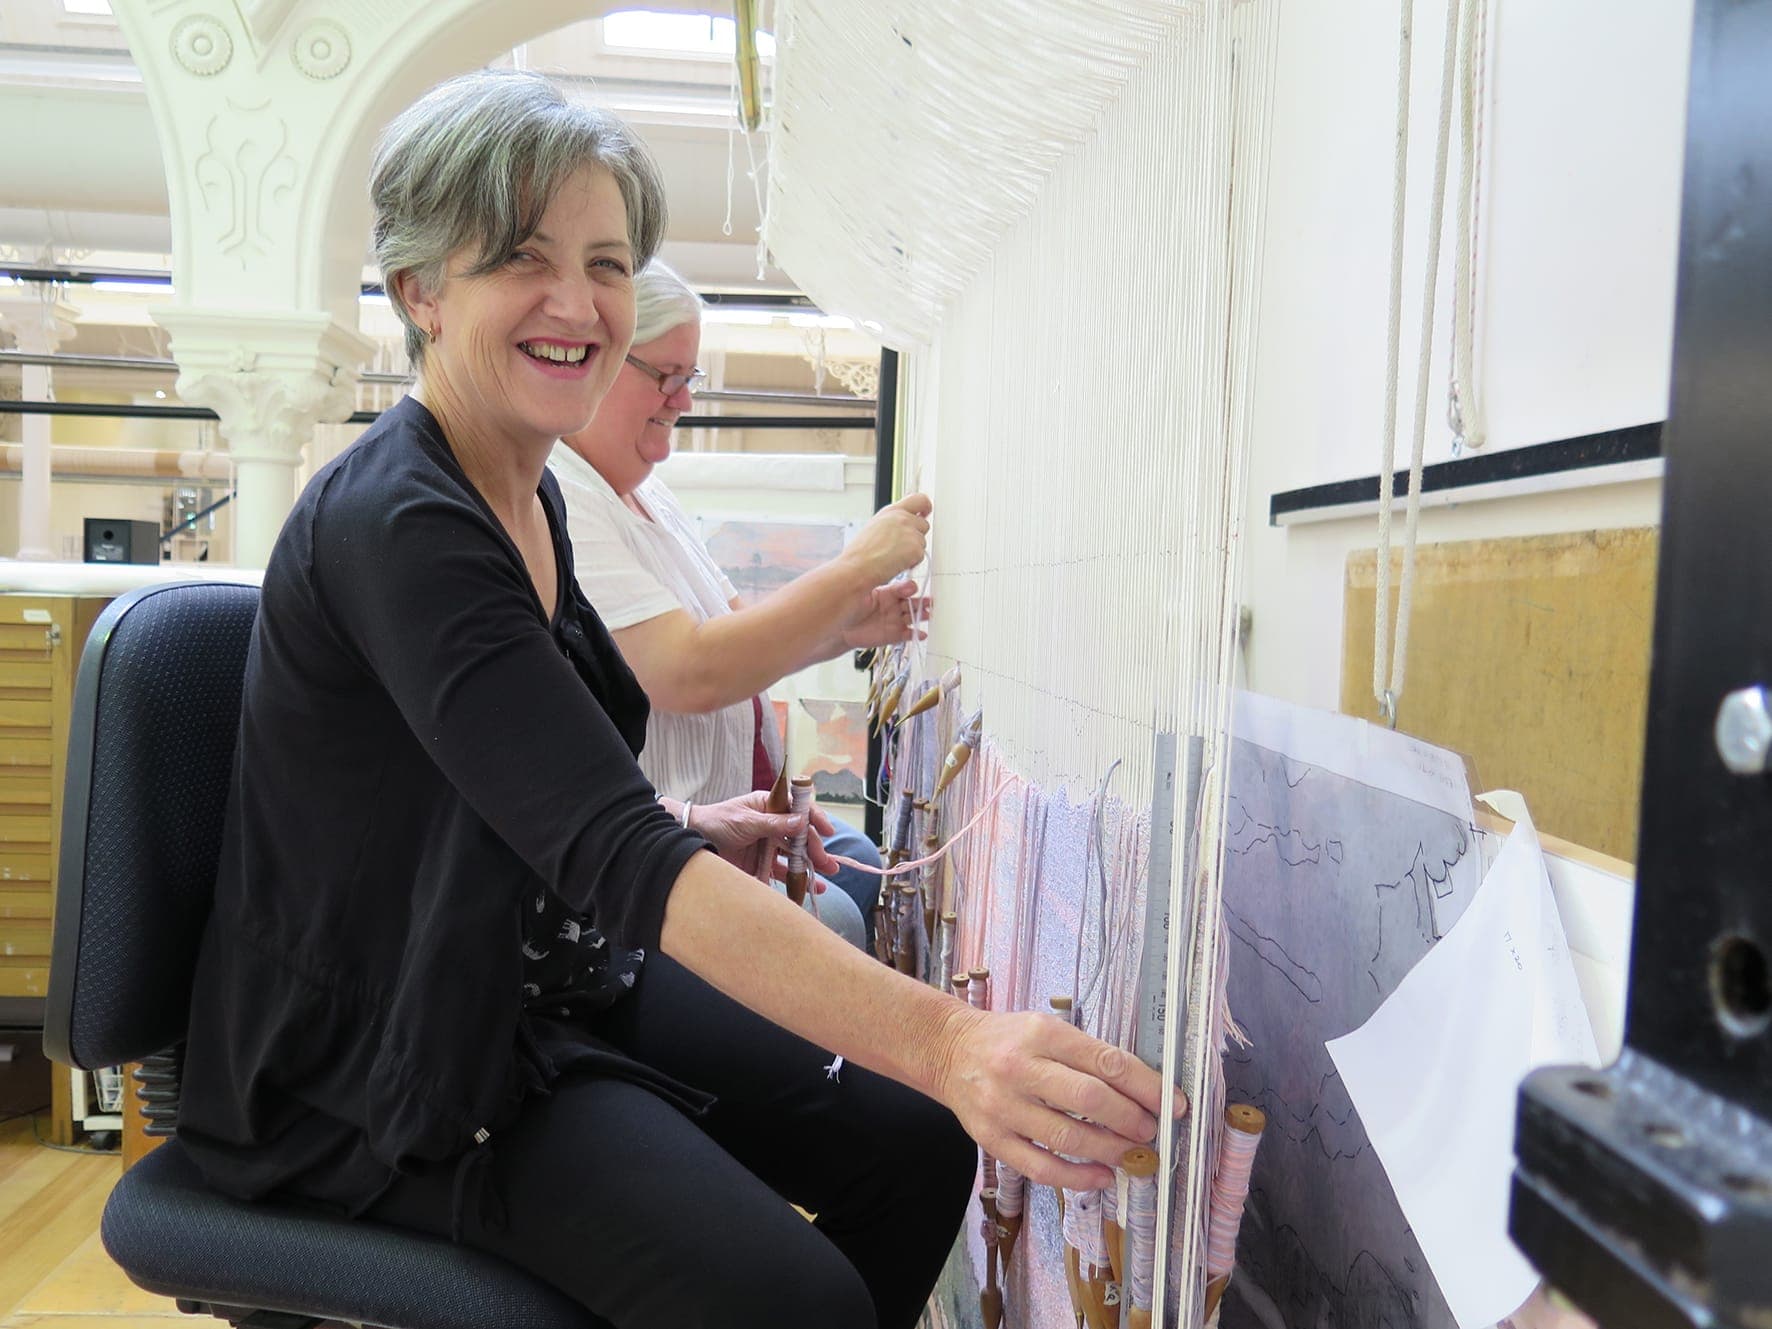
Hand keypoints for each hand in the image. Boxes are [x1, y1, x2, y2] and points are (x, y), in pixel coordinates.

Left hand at [690, 791, 839, 882]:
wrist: (691, 841)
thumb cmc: (716, 821)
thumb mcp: (745, 820)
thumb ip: (773, 823)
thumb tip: (802, 822)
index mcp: (770, 806)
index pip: (799, 809)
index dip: (815, 819)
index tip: (828, 831)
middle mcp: (773, 825)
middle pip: (801, 837)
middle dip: (816, 849)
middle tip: (827, 864)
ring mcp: (768, 846)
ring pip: (795, 856)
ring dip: (811, 867)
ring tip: (825, 878)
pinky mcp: (761, 864)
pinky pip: (781, 874)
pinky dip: (794, 881)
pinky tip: (809, 889)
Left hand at [839, 579, 930, 649]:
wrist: (841, 629)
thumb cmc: (850, 608)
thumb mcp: (864, 593)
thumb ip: (877, 585)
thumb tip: (886, 578)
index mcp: (888, 592)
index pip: (904, 588)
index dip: (909, 588)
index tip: (912, 588)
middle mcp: (894, 606)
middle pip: (912, 603)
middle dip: (921, 602)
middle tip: (929, 602)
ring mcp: (895, 620)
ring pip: (912, 617)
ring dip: (921, 616)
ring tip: (927, 614)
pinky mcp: (893, 635)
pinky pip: (907, 634)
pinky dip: (916, 634)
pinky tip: (921, 633)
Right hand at [841, 494, 931, 586]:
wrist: (857, 565)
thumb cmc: (861, 552)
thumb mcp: (875, 526)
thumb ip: (892, 523)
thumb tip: (901, 528)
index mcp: (892, 511)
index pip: (918, 499)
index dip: (925, 506)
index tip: (926, 511)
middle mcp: (903, 518)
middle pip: (924, 524)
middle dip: (917, 536)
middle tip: (904, 546)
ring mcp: (910, 532)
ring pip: (922, 542)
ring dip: (913, 551)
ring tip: (894, 556)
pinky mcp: (915, 548)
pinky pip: (921, 556)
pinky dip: (911, 562)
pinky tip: (896, 563)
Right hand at [930, 1007, 1184, 1190]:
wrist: (948, 1050)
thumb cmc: (1008, 1040)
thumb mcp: (1046, 1027)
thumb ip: (1087, 1055)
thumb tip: (1143, 1090)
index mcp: (1042, 1033)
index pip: (1106, 1062)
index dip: (1147, 1086)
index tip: (1173, 1104)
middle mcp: (1020, 1068)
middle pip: (1090, 1099)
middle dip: (1131, 1120)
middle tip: (1151, 1131)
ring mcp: (1003, 1106)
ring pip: (1067, 1137)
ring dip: (1110, 1150)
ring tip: (1133, 1154)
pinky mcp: (991, 1139)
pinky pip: (1040, 1166)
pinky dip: (1077, 1177)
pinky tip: (1101, 1176)